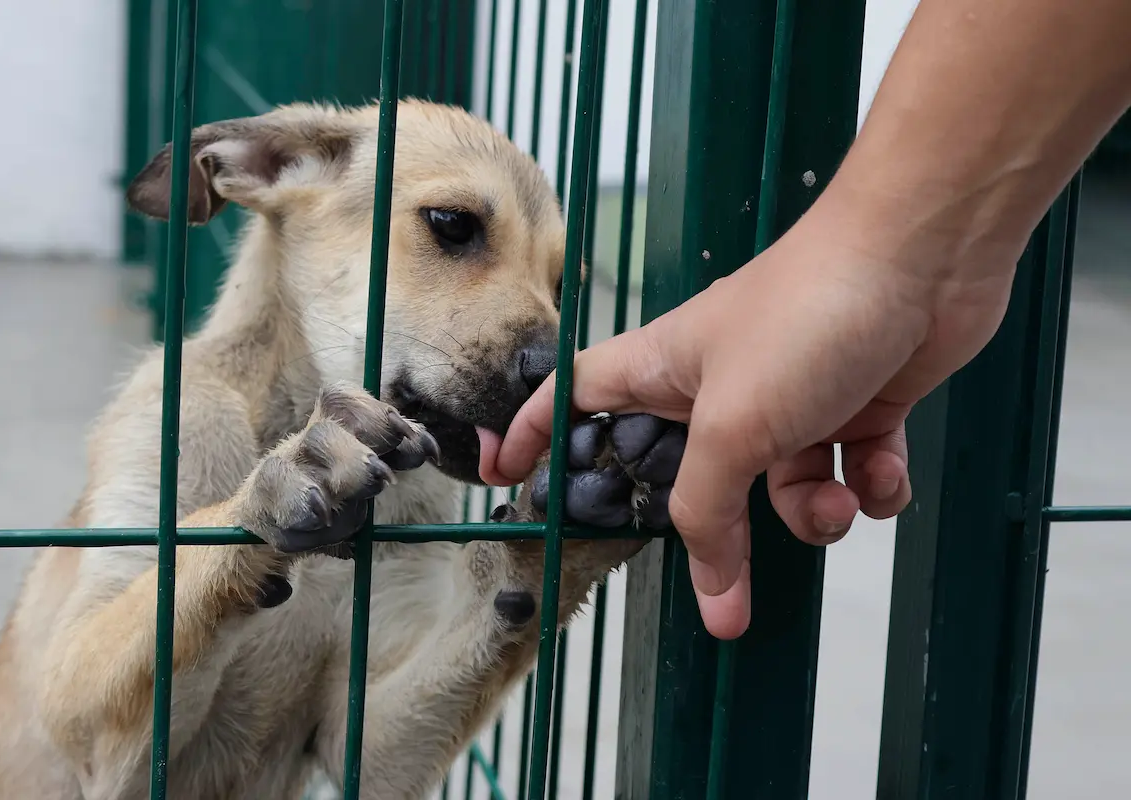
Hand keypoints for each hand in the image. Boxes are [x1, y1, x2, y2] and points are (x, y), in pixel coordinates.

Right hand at [477, 199, 1015, 639]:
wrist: (926, 256)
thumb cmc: (809, 311)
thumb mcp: (733, 426)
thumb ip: (707, 512)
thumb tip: (711, 594)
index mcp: (662, 371)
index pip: (573, 401)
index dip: (535, 437)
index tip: (508, 479)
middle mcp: (719, 386)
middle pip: (689, 477)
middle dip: (716, 532)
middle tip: (729, 588)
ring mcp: (790, 396)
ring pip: (780, 489)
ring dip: (811, 512)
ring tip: (836, 497)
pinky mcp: (853, 405)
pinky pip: (847, 473)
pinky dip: (868, 484)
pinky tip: (879, 471)